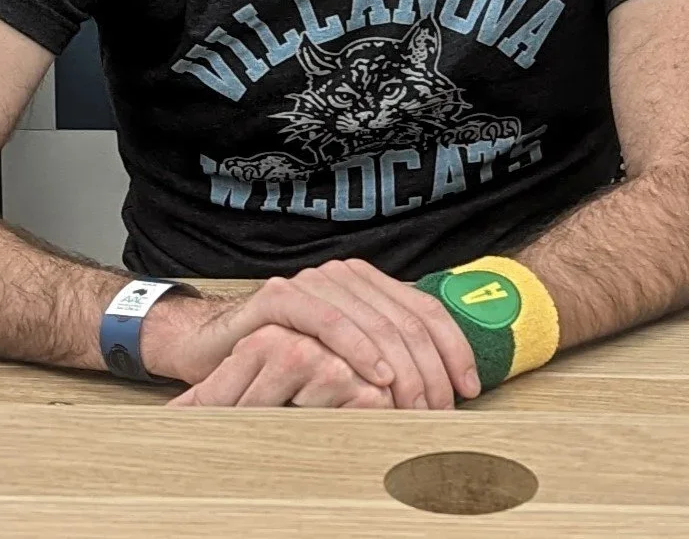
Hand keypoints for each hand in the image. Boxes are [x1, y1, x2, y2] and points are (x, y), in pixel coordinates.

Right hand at [146, 257, 479, 408]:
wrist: (218, 346)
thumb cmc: (290, 357)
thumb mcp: (347, 355)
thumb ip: (388, 354)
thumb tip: (448, 387)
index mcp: (367, 282)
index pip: (425, 308)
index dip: (453, 347)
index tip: (470, 389)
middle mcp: (343, 274)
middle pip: (404, 319)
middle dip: (430, 369)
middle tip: (438, 412)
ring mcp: (311, 282)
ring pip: (373, 322)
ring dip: (402, 368)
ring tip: (415, 406)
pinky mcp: (280, 296)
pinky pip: (328, 320)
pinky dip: (358, 348)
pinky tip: (377, 377)